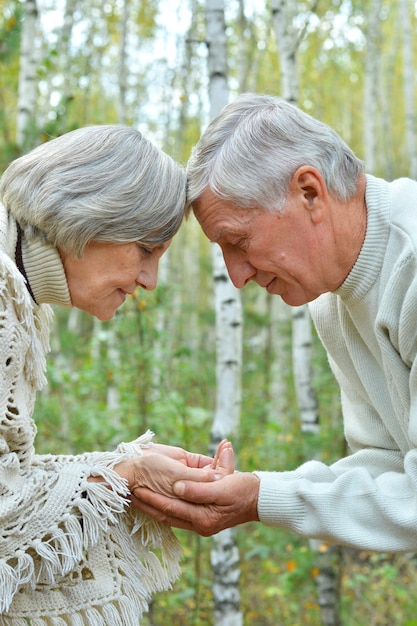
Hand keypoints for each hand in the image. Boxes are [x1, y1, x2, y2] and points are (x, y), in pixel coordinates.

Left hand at [130, 441, 259, 535]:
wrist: (261, 499)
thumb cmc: (243, 489)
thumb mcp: (222, 486)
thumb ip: (198, 488)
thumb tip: (176, 487)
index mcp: (203, 518)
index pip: (171, 507)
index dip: (153, 498)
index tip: (137, 489)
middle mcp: (200, 526)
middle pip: (167, 516)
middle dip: (148, 505)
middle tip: (130, 494)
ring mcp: (201, 525)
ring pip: (171, 517)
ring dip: (154, 507)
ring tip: (137, 499)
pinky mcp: (204, 520)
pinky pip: (179, 516)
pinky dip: (166, 509)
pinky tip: (157, 503)